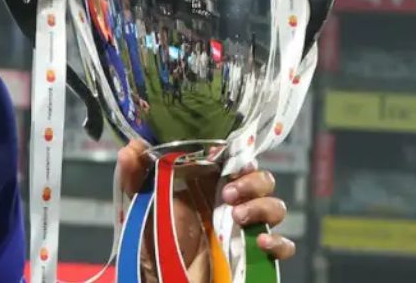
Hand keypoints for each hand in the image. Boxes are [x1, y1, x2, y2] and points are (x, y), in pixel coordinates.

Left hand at [116, 140, 295, 264]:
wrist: (162, 278)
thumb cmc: (151, 239)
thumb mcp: (139, 204)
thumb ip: (134, 175)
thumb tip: (133, 145)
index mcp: (207, 185)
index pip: (235, 161)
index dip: (239, 156)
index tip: (230, 161)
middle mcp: (230, 203)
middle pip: (261, 179)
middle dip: (252, 181)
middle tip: (228, 193)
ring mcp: (244, 228)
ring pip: (275, 207)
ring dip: (262, 207)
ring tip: (237, 216)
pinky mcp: (253, 255)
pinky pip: (283, 246)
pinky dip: (278, 243)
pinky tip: (261, 243)